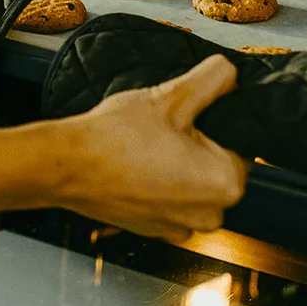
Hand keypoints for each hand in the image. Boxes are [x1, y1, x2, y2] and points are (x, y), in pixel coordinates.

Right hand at [51, 56, 248, 240]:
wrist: (66, 167)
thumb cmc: (115, 137)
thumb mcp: (171, 96)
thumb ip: (214, 79)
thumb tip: (233, 73)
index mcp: (227, 183)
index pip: (240, 143)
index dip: (212, 123)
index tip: (182, 117)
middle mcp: (212, 214)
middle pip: (219, 166)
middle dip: (197, 145)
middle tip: (161, 129)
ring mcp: (182, 228)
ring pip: (194, 184)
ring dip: (178, 165)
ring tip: (145, 147)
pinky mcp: (157, 232)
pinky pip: (172, 201)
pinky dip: (159, 185)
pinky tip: (136, 167)